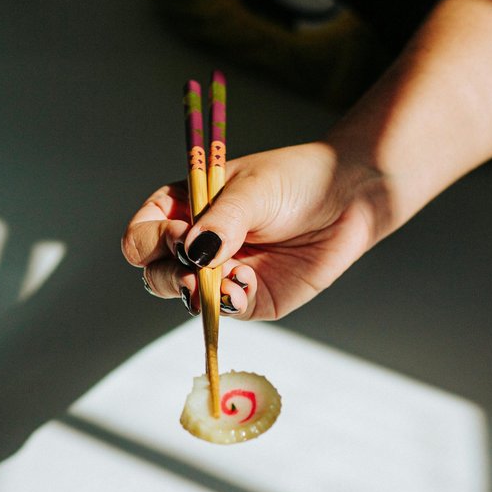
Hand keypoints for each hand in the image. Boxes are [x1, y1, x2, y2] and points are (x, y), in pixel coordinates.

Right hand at [122, 141, 381, 319]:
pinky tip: (247, 285)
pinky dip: (229, 302)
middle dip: (171, 275)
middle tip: (198, 268)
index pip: (142, 236)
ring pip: (186, 297)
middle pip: (155, 273)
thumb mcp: (253, 191)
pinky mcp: (250, 297)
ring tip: (229, 279)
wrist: (350, 200)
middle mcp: (197, 245)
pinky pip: (225, 310)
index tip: (182, 235)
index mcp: (183, 209)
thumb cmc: (297, 181)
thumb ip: (221, 223)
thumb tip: (192, 255)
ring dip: (198, 293)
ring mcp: (221, 274)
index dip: (153, 241)